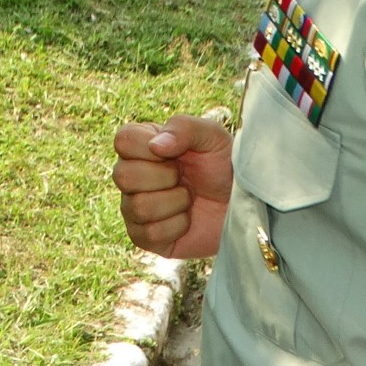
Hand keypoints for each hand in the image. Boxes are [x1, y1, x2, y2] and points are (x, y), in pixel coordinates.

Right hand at [111, 112, 234, 257]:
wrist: (243, 204)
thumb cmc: (225, 167)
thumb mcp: (212, 136)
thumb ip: (183, 128)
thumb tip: (156, 146)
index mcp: (142, 146)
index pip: (123, 140)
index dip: (148, 147)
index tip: (176, 153)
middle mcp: (132, 176)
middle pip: (122, 175)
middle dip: (164, 176)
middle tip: (184, 176)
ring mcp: (134, 208)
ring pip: (138, 206)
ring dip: (175, 202)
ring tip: (189, 198)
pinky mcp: (145, 237)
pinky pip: (150, 233)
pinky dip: (178, 225)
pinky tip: (188, 219)